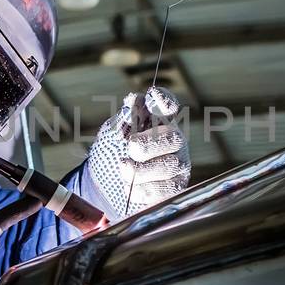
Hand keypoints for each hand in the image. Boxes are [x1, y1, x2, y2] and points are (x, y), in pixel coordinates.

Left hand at [87, 87, 190, 219]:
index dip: (164, 99)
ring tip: (123, 169)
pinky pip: (167, 190)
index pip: (169, 105)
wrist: (105, 186)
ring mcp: (179, 164)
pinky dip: (144, 189)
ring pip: (170, 165)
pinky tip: (131, 188)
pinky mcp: (176, 188)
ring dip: (141, 170)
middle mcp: (174, 140)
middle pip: (174, 137)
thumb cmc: (112, 153)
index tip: (153, 95)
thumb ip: (122, 119)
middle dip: (148, 144)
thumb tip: (133, 100)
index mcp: (159, 120)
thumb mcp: (111, 134)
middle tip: (130, 148)